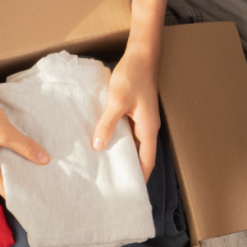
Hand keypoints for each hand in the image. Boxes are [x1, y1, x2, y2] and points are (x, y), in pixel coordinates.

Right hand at [0, 82, 48, 195]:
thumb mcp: (5, 133)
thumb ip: (25, 147)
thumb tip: (45, 160)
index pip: (8, 190)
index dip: (25, 194)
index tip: (44, 194)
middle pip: (11, 179)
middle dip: (29, 178)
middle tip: (52, 179)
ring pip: (11, 164)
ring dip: (26, 163)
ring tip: (48, 165)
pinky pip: (9, 152)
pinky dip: (20, 151)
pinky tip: (36, 148)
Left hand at [93, 50, 159, 180]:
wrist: (141, 55)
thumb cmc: (132, 76)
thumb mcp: (117, 100)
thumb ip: (107, 124)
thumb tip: (98, 146)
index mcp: (148, 128)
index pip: (147, 161)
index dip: (140, 177)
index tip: (129, 191)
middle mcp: (148, 127)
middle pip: (142, 155)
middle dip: (130, 169)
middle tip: (113, 183)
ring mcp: (142, 119)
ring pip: (134, 144)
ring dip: (123, 155)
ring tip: (106, 167)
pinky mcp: (136, 112)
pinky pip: (129, 132)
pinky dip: (120, 140)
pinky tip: (105, 142)